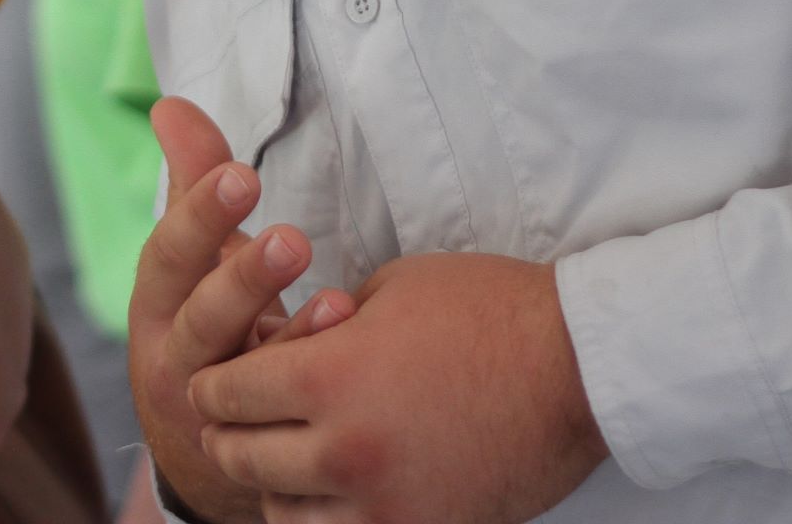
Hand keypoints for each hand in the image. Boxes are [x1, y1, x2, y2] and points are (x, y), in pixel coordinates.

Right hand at [127, 98, 320, 523]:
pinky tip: (351, 344)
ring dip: (289, 337)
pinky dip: (315, 378)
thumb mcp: (194, 257)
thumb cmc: (205, 321)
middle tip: (291, 239)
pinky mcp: (254, 443)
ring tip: (337, 302)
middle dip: (244, 279)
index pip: (169, 254)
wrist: (200, 441)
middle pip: (200, 317)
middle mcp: (174, 355)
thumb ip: (192, 182)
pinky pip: (282, 414)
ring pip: (241, 375)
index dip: (200, 215)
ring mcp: (214, 406)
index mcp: (156, 301)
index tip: (241, 174)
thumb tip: (171, 105)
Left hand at [188, 252, 608, 523]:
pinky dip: (323, 519)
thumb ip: (320, 326)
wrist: (579, 367)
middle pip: (241, 457)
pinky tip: (329, 495)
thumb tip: (279, 346)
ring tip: (280, 460)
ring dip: (271, 486)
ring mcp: (385, 502)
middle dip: (228, 433)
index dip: (213, 382)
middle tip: (230, 420)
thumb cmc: (486, 310)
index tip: (214, 380)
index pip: (226, 393)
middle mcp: (345, 449)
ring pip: (282, 514)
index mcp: (328, 376)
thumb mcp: (386, 291)